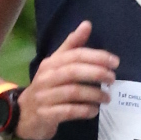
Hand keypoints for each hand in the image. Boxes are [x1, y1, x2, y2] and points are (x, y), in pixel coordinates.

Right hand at [17, 20, 118, 139]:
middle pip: (73, 72)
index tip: (115, 62)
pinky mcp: (45, 115)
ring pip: (72, 92)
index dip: (96, 57)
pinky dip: (84, 110)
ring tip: (107, 97)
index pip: (74, 55)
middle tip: (112, 79)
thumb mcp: (56, 65)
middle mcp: (45, 78)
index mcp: (50, 63)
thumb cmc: (47, 87)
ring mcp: (44, 97)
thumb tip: (87, 24)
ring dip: (94, 94)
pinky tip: (94, 110)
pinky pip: (68, 111)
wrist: (25, 115)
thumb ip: (72, 46)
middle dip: (96, 73)